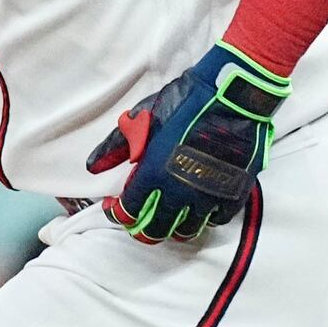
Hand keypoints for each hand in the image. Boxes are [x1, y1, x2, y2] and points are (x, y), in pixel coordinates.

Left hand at [87, 41, 284, 243]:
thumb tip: (94, 167)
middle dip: (143, 227)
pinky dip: (204, 218)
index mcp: (153, 176)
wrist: (233, 96)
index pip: (128, 213)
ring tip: (169, 215)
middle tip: (140, 216)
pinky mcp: (233, 193)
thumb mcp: (144, 118)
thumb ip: (116, 146)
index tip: (114, 206)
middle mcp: (179, 193)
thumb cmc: (186, 103)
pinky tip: (199, 207)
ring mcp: (208, 197)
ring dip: (174, 226)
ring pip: (187, 231)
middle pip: (156, 230)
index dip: (117, 214)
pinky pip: (216, 220)